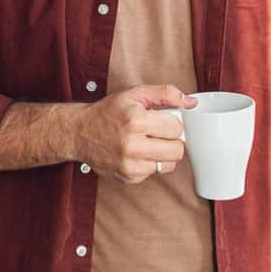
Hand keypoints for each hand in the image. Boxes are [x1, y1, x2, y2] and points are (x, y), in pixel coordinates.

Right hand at [71, 84, 193, 183]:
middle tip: (158, 133)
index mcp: (136, 121)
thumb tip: (191, 102)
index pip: (176, 129)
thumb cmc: (108, 113)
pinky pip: (153, 173)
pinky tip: (137, 153)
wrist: (80, 133)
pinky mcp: (127, 178)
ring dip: (162, 154)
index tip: (163, 121)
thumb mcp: (134, 94)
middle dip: (171, 140)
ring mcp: (129, 165)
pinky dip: (149, 164)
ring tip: (147, 143)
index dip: (172, 123)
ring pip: (168, 165)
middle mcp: (132, 145)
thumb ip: (165, 93)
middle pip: (177, 151)